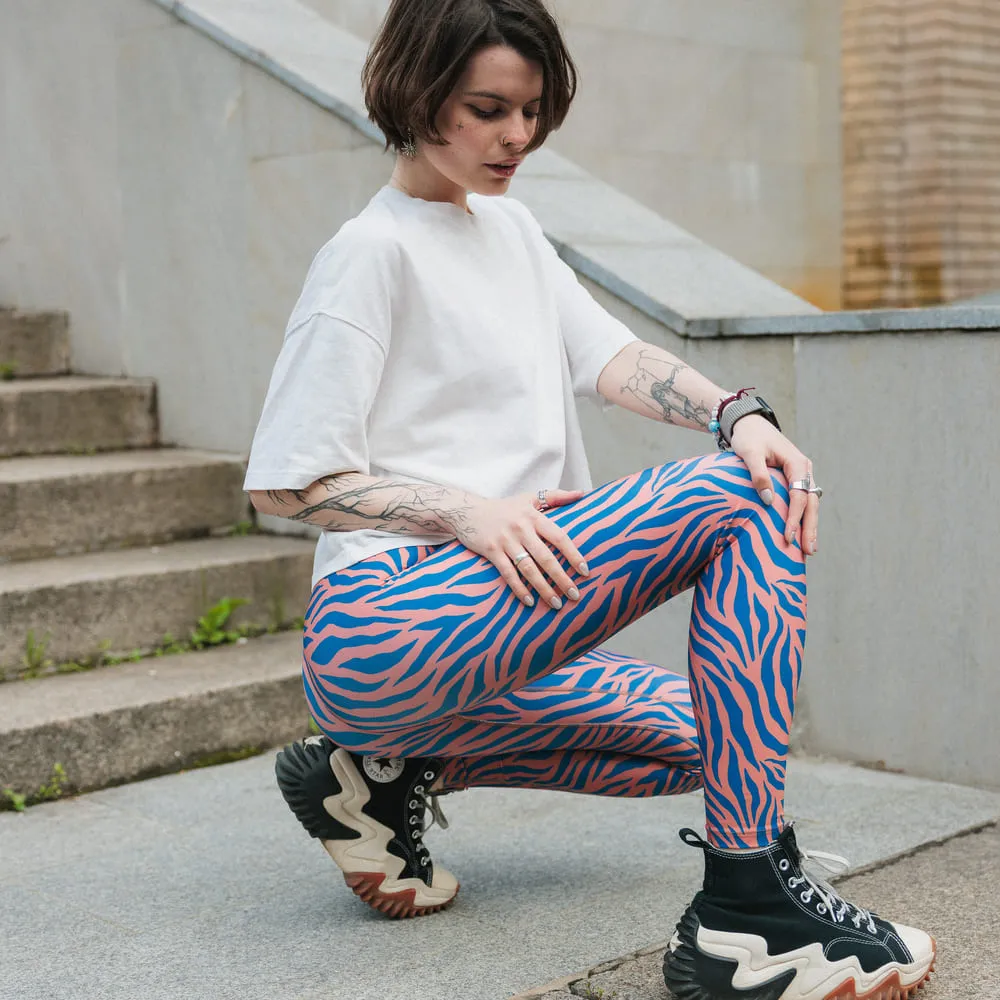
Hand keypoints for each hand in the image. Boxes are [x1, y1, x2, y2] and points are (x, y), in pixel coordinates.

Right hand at [454, 490, 589, 608]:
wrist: (468, 511)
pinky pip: (508, 573)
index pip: (559, 537)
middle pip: (545, 557)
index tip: (585, 571)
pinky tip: (530, 601)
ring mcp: (505, 541)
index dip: (573, 554)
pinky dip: (519, 588)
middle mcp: (521, 528)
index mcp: (533, 516)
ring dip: (543, 588)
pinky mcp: (491, 551)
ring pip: (528, 568)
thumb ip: (556, 496)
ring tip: (556, 604)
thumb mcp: (529, 497)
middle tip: (575, 595)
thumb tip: (582, 493)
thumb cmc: (504, 507)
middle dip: (561, 578)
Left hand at [729, 415, 819, 555]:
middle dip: (809, 527)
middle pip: (810, 503)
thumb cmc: (748, 437)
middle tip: (809, 551)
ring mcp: (800, 475)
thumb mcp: (750, 453)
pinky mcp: (793, 480)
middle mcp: (804, 470)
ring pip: (809, 504)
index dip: (794, 518)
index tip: (787, 537)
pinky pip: (800, 501)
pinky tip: (799, 534)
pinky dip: (801, 517)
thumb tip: (768, 501)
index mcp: (797, 463)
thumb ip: (758, 475)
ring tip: (809, 549)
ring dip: (808, 525)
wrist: (748, 424)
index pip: (799, 496)